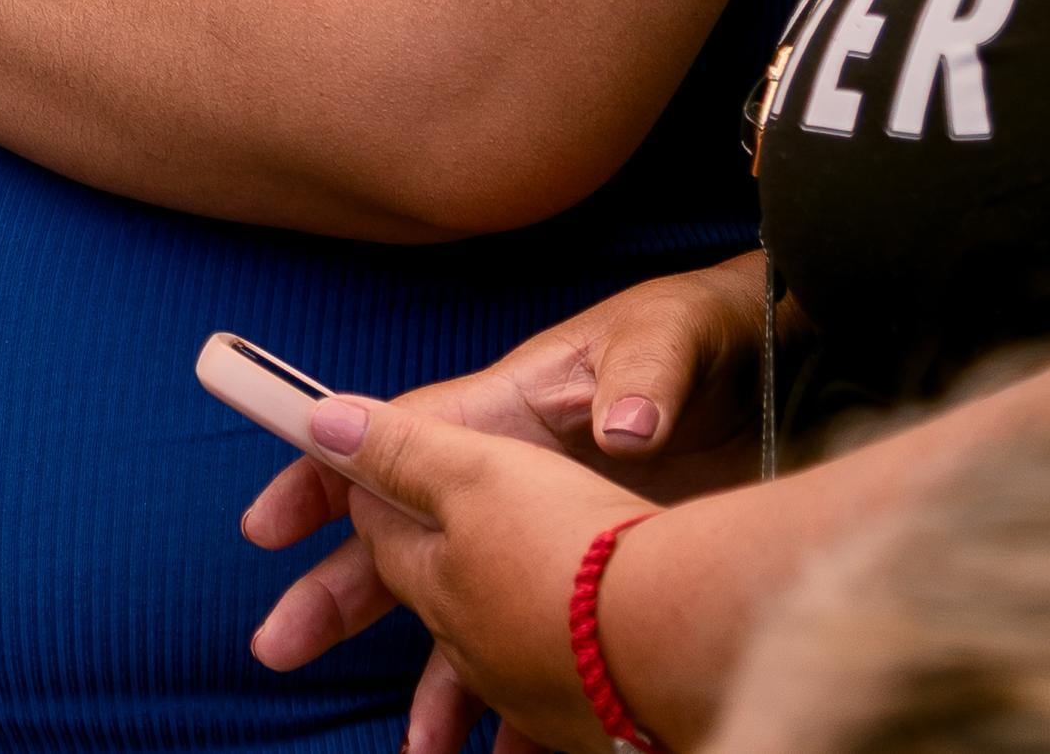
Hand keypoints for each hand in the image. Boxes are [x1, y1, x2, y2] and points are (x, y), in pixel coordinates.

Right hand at [238, 260, 766, 750]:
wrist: (781, 368)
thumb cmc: (706, 336)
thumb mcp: (670, 337)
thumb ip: (644, 376)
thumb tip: (627, 427)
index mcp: (508, 412)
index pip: (392, 445)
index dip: (321, 478)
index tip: (268, 526)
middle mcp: (516, 481)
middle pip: (404, 542)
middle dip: (337, 597)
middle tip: (277, 647)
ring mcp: (556, 536)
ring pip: (468, 617)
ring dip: (433, 682)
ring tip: (416, 748)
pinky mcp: (603, 578)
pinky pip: (545, 651)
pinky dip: (527, 707)